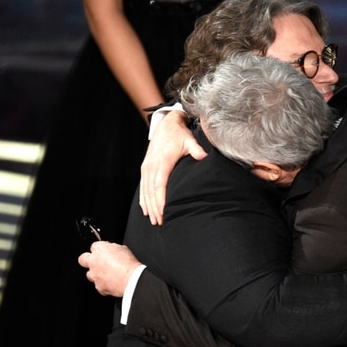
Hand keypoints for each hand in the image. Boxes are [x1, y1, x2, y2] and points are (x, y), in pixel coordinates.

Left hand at [77, 241, 141, 296]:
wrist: (132, 279)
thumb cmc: (129, 264)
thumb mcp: (123, 249)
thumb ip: (113, 249)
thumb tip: (112, 250)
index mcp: (99, 249)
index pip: (94, 246)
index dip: (100, 250)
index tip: (105, 252)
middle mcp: (93, 262)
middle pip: (83, 259)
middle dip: (88, 260)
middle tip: (97, 262)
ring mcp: (94, 275)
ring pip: (90, 274)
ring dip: (96, 274)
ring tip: (108, 275)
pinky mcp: (99, 287)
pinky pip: (99, 285)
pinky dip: (104, 284)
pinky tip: (112, 283)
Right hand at [139, 110, 206, 224]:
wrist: (166, 124)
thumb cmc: (179, 134)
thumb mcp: (190, 140)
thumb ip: (197, 149)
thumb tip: (204, 157)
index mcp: (163, 161)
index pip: (160, 185)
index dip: (160, 200)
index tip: (163, 212)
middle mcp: (152, 165)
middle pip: (151, 191)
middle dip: (155, 208)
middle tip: (159, 222)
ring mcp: (147, 167)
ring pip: (145, 190)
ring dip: (148, 206)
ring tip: (153, 220)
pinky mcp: (145, 167)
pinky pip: (143, 186)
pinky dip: (143, 199)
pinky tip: (145, 209)